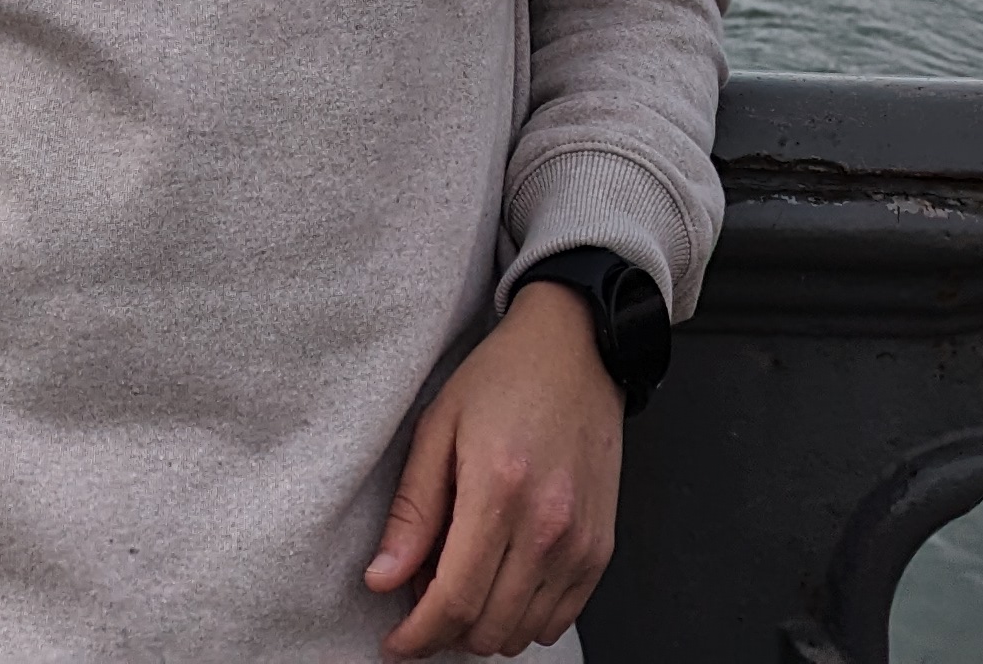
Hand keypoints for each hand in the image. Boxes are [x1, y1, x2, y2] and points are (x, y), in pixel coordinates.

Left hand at [364, 277, 624, 656]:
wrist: (576, 349)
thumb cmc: (503, 378)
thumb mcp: (438, 426)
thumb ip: (412, 510)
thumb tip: (381, 579)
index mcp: (499, 489)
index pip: (454, 599)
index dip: (417, 634)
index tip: (395, 642)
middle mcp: (547, 525)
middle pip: (488, 628)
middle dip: (444, 632)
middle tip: (423, 598)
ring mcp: (580, 542)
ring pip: (523, 634)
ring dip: (483, 628)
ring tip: (462, 582)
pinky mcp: (601, 549)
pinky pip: (559, 621)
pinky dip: (523, 620)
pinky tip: (501, 584)